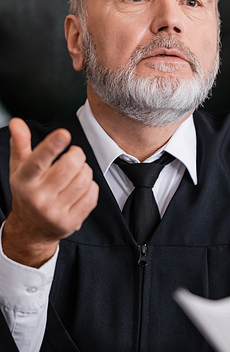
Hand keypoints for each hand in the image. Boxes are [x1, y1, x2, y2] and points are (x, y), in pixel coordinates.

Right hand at [2, 118, 98, 266]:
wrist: (31, 229)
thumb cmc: (28, 192)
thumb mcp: (19, 168)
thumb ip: (20, 143)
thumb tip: (17, 122)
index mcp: (24, 181)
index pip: (38, 161)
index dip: (52, 146)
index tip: (63, 134)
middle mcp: (38, 197)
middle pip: (69, 166)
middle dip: (77, 155)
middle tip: (74, 155)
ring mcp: (55, 211)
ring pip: (83, 179)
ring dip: (85, 169)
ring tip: (77, 170)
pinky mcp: (71, 222)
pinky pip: (92, 195)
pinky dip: (91, 186)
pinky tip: (81, 186)